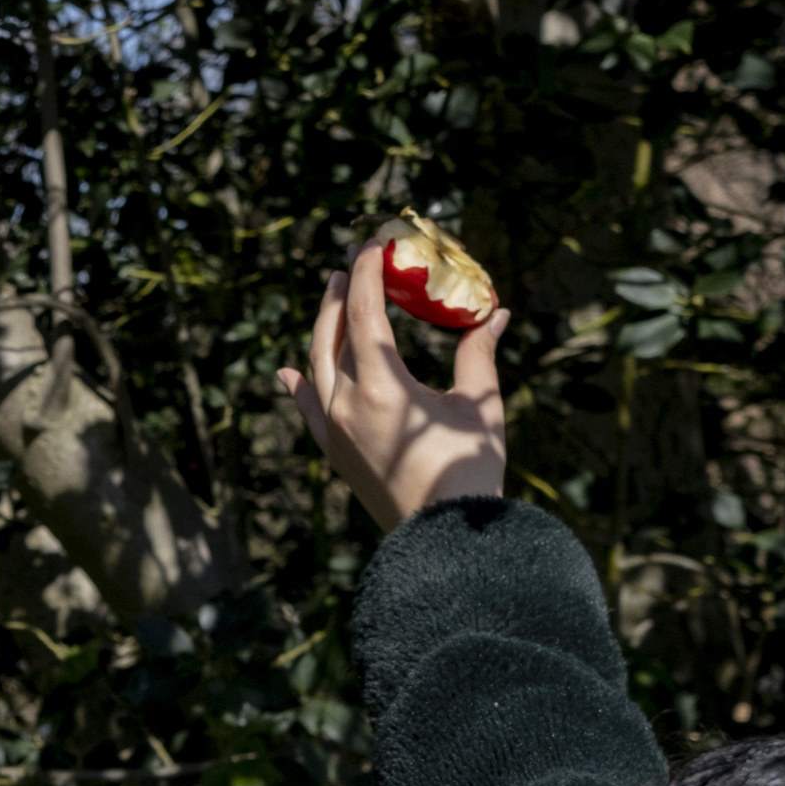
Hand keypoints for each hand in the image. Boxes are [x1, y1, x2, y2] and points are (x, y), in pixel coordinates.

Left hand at [277, 240, 508, 531]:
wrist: (444, 539)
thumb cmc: (470, 469)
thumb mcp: (480, 405)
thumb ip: (479, 354)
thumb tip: (496, 314)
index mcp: (381, 387)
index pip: (365, 315)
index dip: (367, 275)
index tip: (371, 246)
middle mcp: (346, 404)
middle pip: (332, 336)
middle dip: (340, 297)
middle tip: (348, 266)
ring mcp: (334, 431)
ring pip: (317, 368)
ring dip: (323, 331)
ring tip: (331, 301)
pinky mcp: (334, 453)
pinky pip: (309, 410)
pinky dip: (299, 387)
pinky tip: (288, 375)